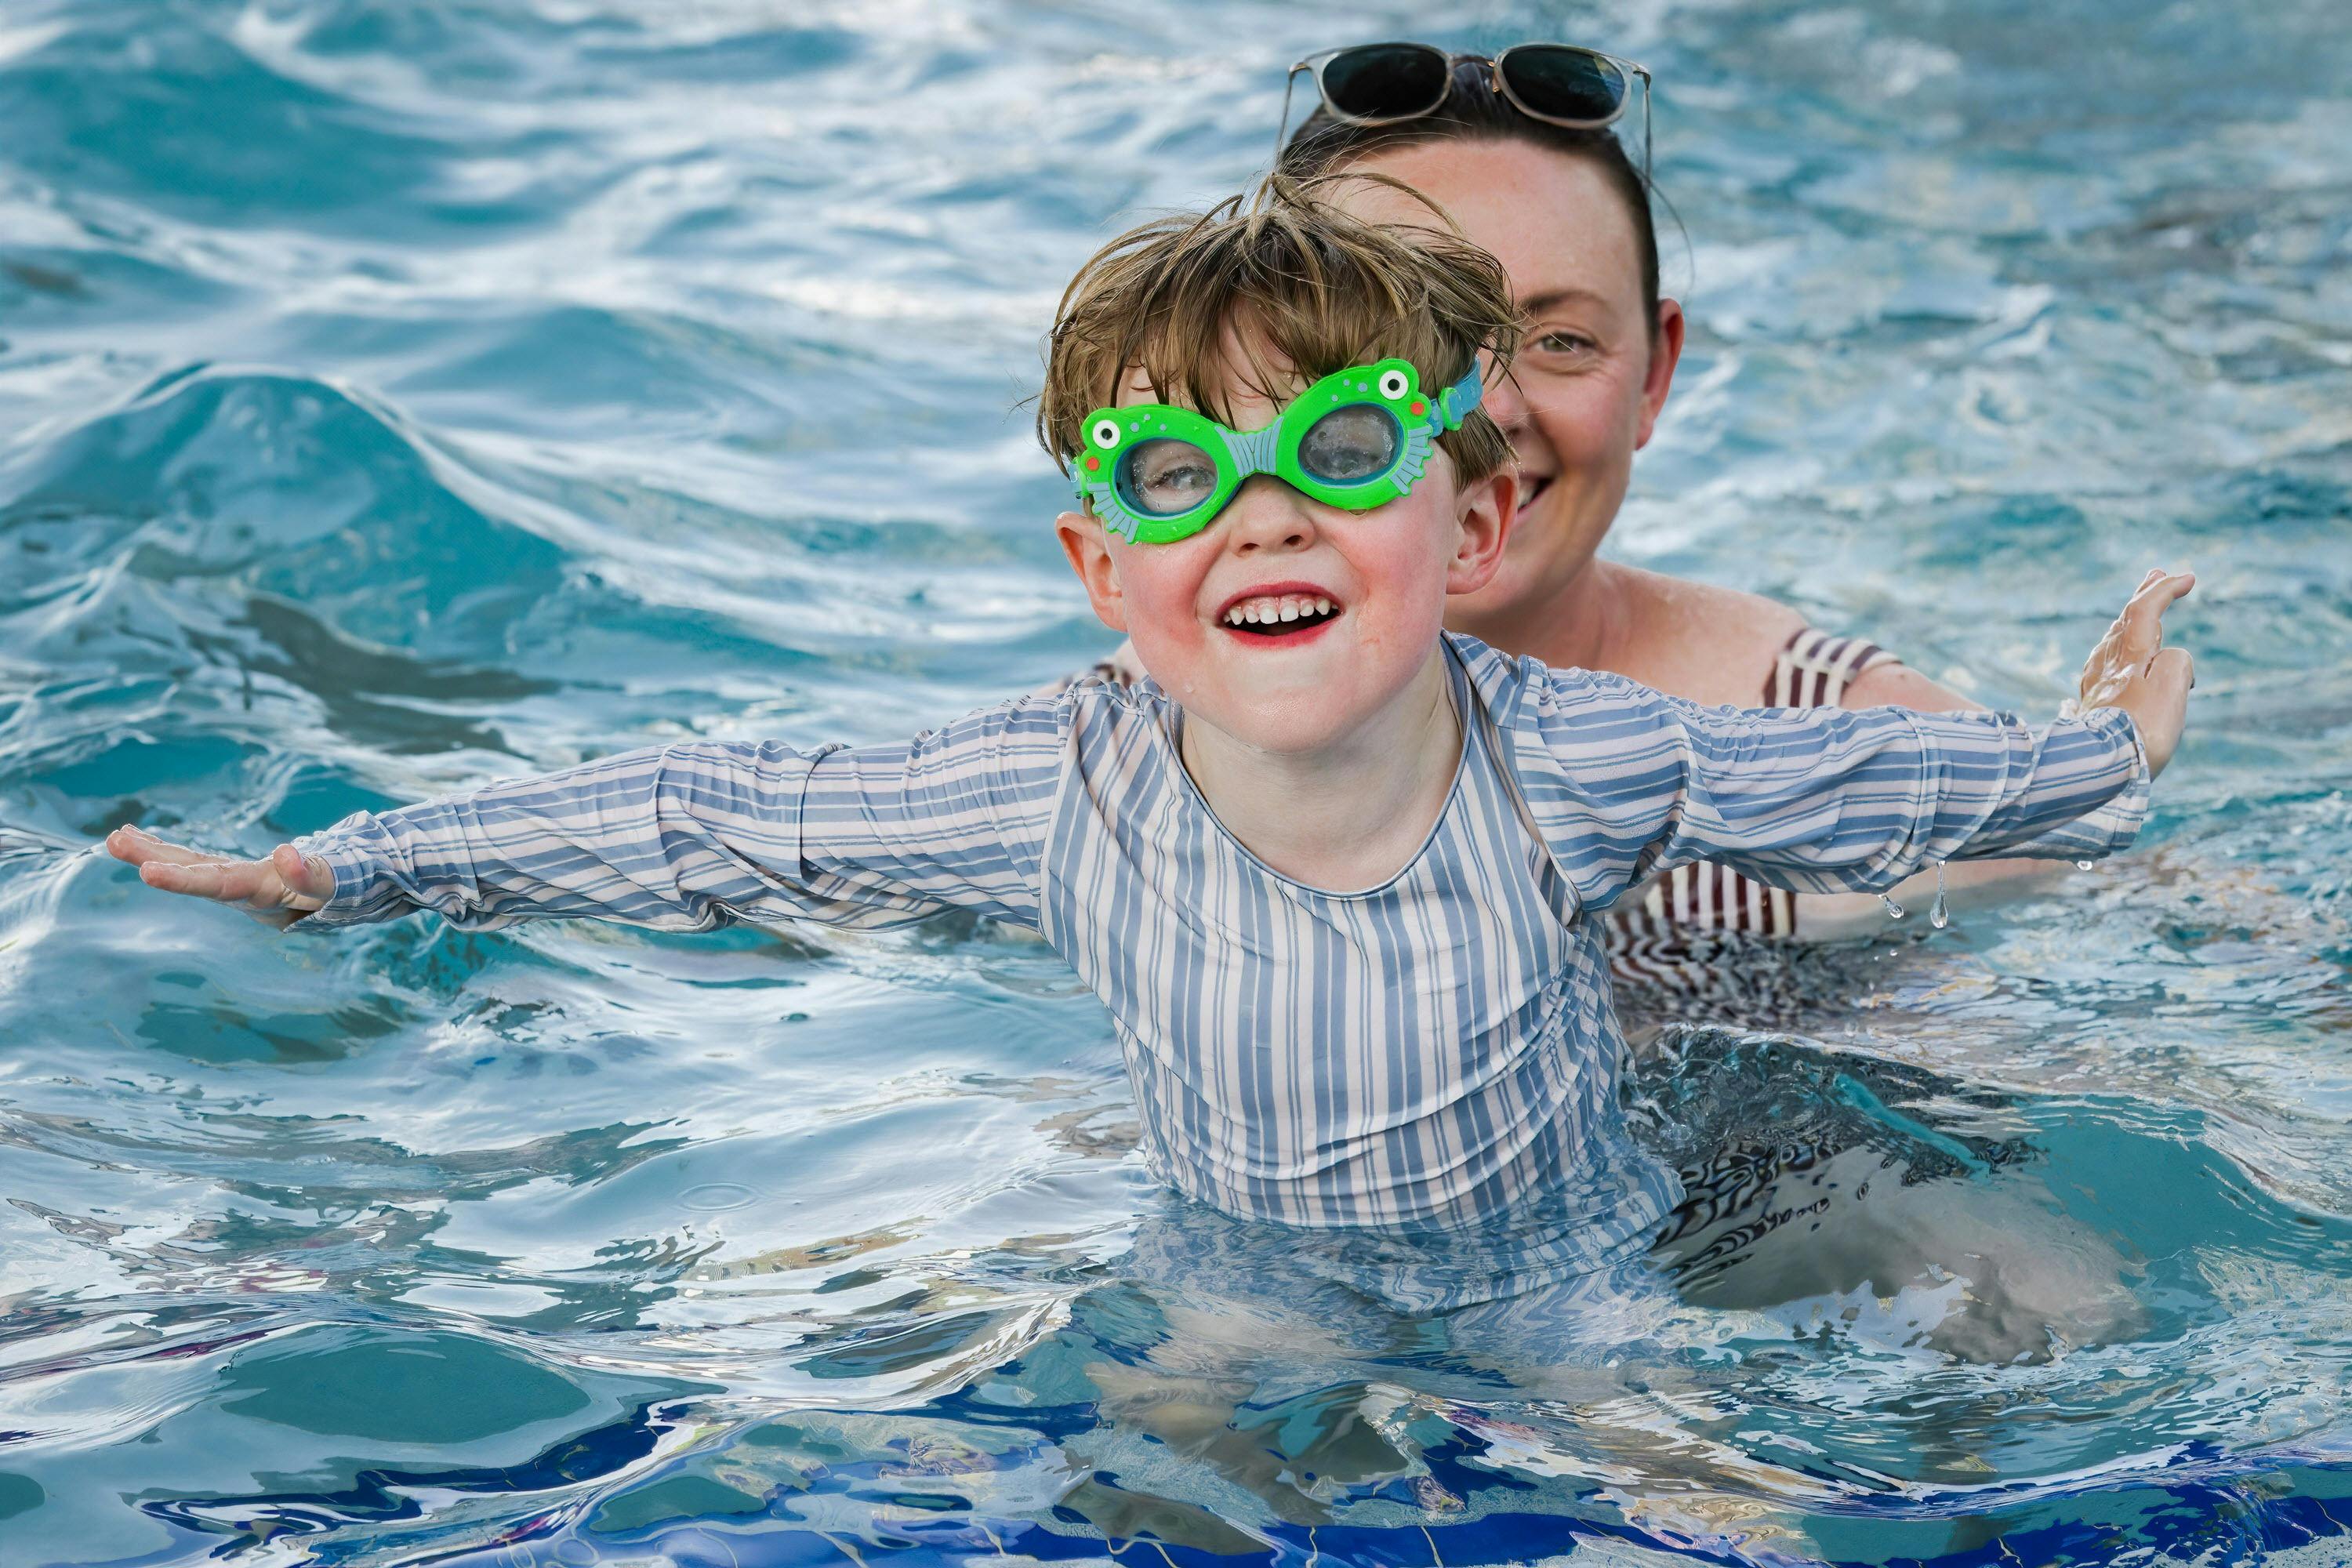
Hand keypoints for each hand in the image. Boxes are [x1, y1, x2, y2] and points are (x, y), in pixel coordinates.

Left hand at [105, 826, 334, 928]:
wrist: (344, 896)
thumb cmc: (341, 889)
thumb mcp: (332, 885)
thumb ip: (311, 875)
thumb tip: (284, 853)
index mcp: (263, 895)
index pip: (219, 886)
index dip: (183, 880)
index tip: (147, 871)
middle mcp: (241, 891)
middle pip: (194, 875)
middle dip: (155, 859)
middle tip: (115, 842)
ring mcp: (236, 883)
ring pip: (190, 866)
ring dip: (152, 851)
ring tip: (115, 836)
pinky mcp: (235, 874)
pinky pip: (196, 859)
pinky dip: (167, 847)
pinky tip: (138, 835)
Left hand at [2078, 568, 2194, 777]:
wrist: (2098, 771)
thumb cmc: (2140, 730)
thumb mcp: (2171, 687)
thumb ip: (2175, 661)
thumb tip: (2167, 660)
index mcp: (2128, 655)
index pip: (2144, 610)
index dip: (2164, 590)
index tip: (2187, 578)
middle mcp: (2106, 665)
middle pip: (2124, 622)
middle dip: (2143, 597)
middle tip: (2157, 575)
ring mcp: (2095, 686)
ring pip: (2112, 643)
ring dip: (2129, 623)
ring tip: (2140, 612)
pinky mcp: (2091, 708)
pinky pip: (2103, 667)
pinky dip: (2117, 652)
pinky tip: (2112, 659)